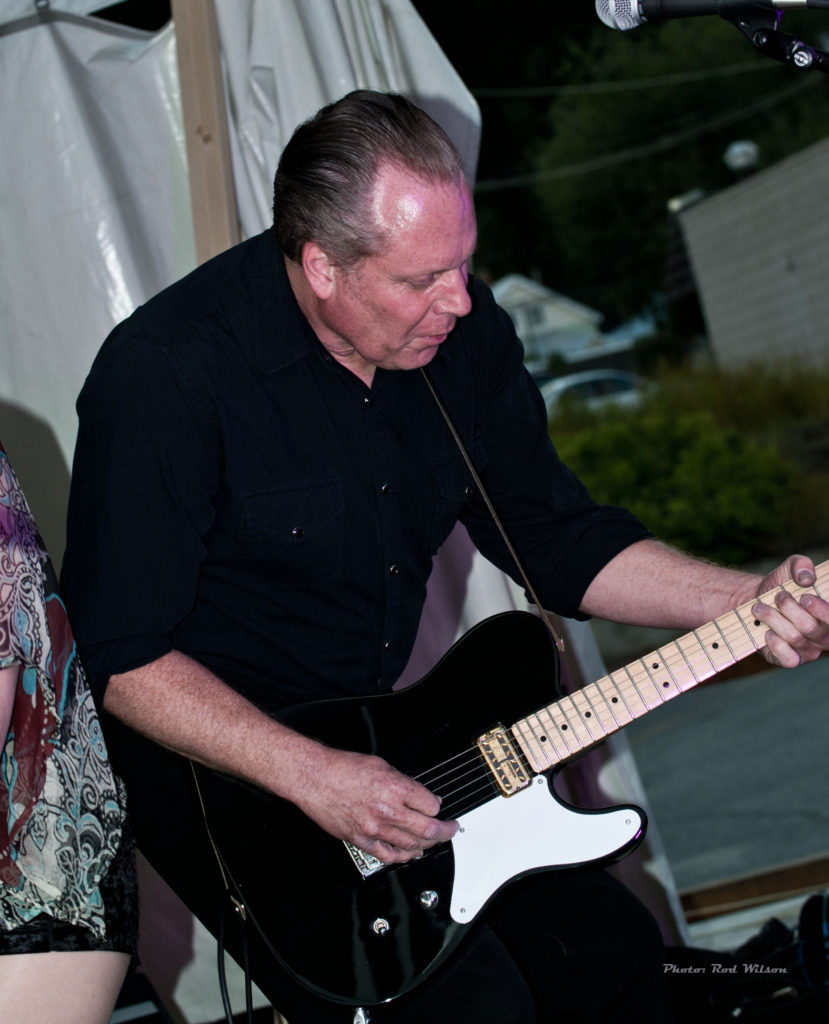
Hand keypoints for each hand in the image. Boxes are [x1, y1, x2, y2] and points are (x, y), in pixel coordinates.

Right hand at [293, 744, 457, 864]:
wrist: (315, 778)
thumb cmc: (342, 768)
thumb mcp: (380, 765)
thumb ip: (402, 781)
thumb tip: (418, 793)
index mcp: (394, 787)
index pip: (431, 805)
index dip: (437, 806)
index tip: (437, 806)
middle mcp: (387, 810)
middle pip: (428, 829)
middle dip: (444, 831)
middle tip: (450, 829)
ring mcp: (374, 828)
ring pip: (411, 845)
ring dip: (427, 844)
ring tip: (432, 841)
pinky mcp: (361, 839)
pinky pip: (388, 855)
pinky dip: (402, 856)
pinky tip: (408, 853)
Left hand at [751, 555, 828, 667]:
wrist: (758, 600)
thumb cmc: (782, 585)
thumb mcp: (790, 568)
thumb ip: (801, 566)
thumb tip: (806, 578)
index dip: (821, 609)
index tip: (804, 597)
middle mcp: (825, 636)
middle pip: (809, 626)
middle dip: (788, 608)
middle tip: (778, 597)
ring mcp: (810, 650)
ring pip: (794, 637)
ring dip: (772, 619)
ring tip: (760, 607)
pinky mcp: (791, 660)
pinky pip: (788, 658)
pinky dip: (774, 643)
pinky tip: (766, 631)